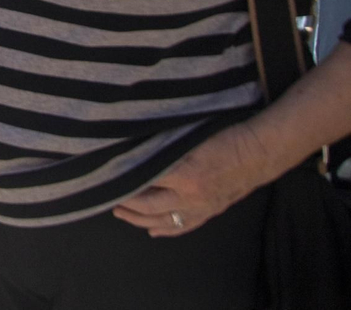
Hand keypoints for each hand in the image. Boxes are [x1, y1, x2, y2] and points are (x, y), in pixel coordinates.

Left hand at [112, 123, 270, 236]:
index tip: (105, 175)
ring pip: (164, 220)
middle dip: (125, 203)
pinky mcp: (211, 211)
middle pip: (148, 206)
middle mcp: (191, 196)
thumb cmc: (225, 134)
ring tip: (121, 213)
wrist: (260, 151)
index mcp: (184, 173)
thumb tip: (136, 147)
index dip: (122, 178)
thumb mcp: (189, 136)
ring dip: (140, 219)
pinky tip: (153, 231)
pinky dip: (167, 229)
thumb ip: (163, 145)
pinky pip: (185, 226)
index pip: (143, 180)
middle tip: (107, 196)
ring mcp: (202, 207)